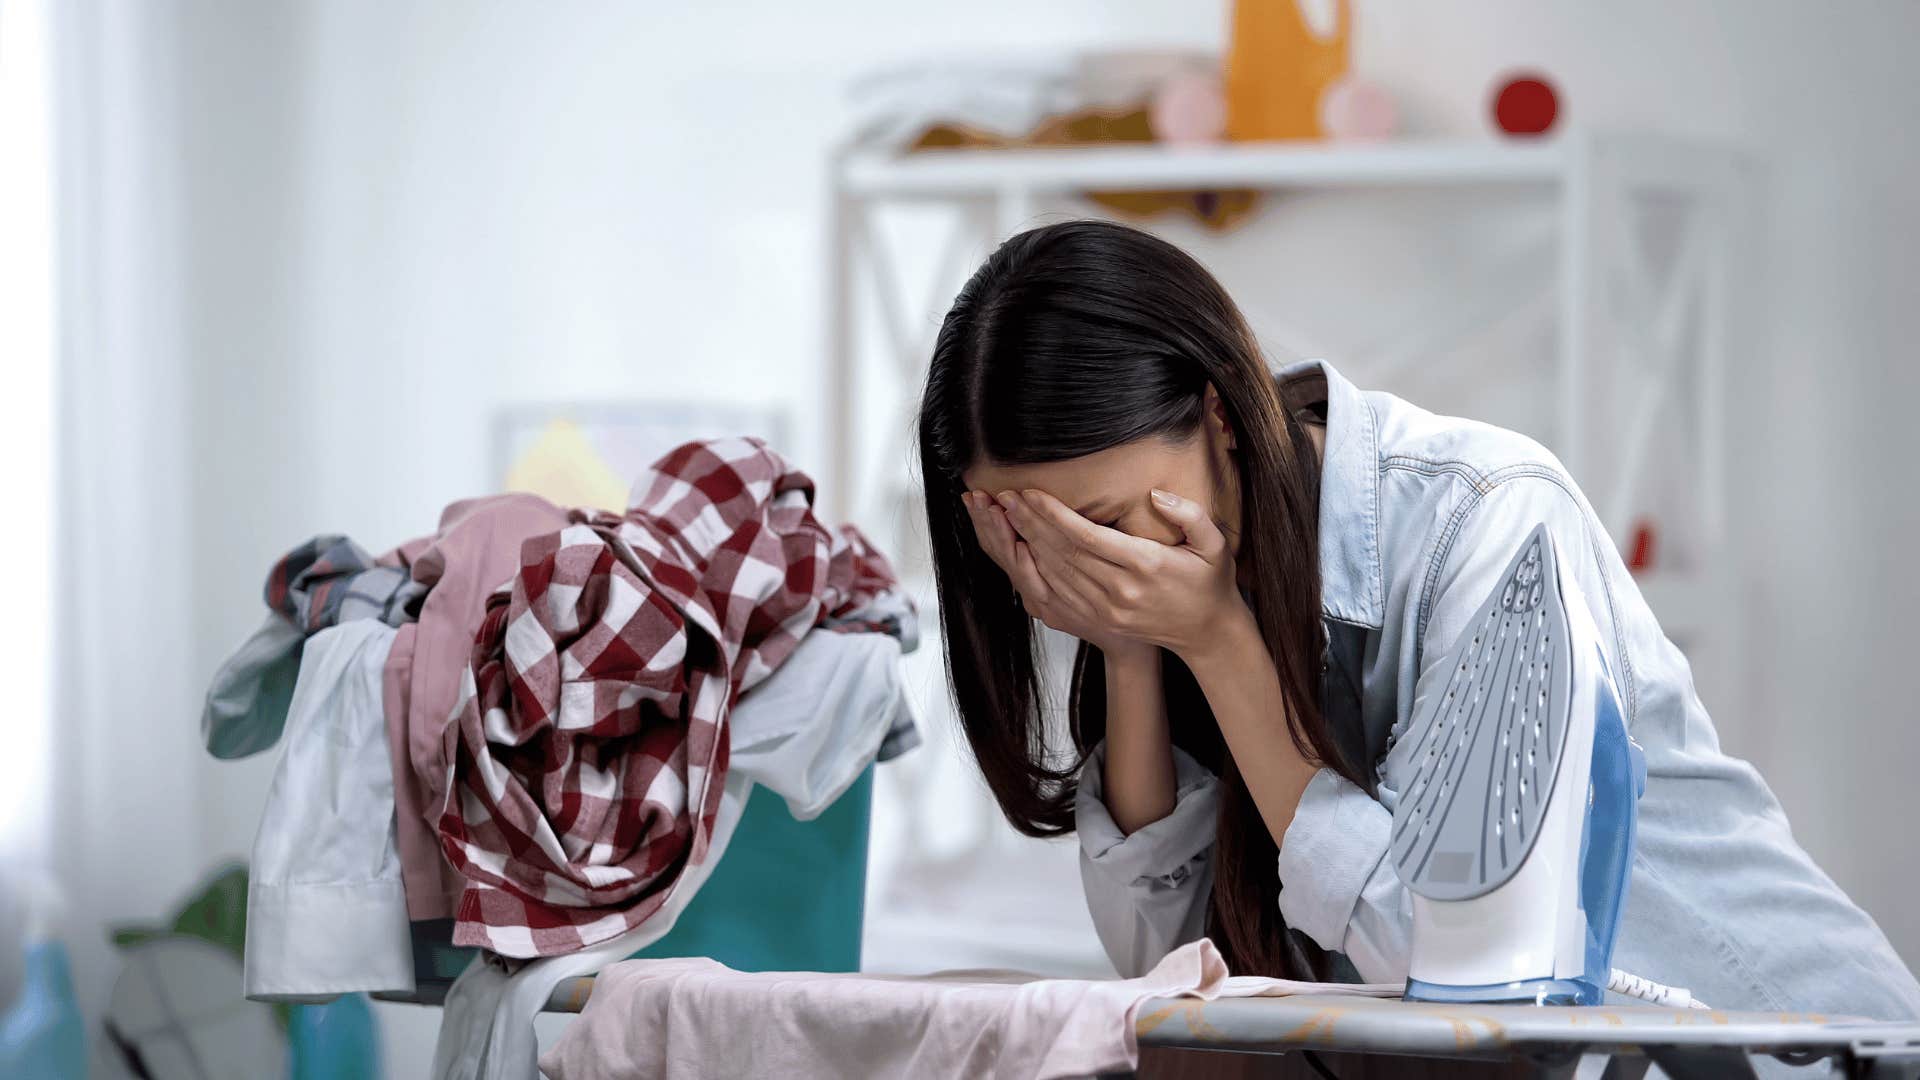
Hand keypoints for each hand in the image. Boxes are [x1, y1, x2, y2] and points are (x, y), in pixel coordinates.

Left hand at [989, 487, 1253, 665]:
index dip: (1053, 514)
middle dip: (1029, 523)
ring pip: (1056, 574)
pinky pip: (1060, 595)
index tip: (1029, 493)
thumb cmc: (1209, 582)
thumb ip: (1189, 515)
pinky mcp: (1100, 619)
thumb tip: (1156, 495)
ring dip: (1027, 544)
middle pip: (1064, 553)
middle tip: (1005, 498)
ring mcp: (1108, 609)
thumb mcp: (1214, 544)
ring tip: (1006, 517)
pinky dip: (1036, 572)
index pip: (1087, 536)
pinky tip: (1021, 550)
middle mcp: (1121, 590)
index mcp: (1145, 565)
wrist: (1206, 633)